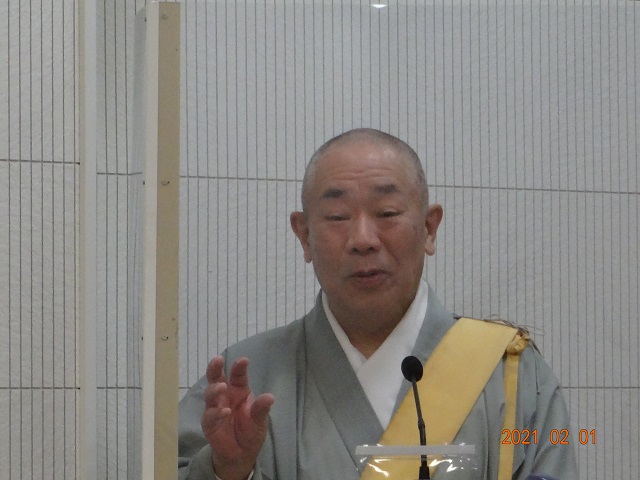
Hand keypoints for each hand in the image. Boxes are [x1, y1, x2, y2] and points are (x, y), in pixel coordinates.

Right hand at [201, 356, 274, 479]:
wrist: (241, 454)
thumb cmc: (251, 431)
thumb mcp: (260, 420)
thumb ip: (261, 409)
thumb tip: (270, 397)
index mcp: (238, 390)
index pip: (237, 375)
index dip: (239, 367)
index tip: (243, 360)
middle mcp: (225, 396)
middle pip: (216, 378)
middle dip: (215, 368)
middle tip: (217, 360)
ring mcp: (215, 408)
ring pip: (209, 395)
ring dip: (214, 390)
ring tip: (222, 387)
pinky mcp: (209, 424)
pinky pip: (210, 416)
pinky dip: (216, 413)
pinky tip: (224, 411)